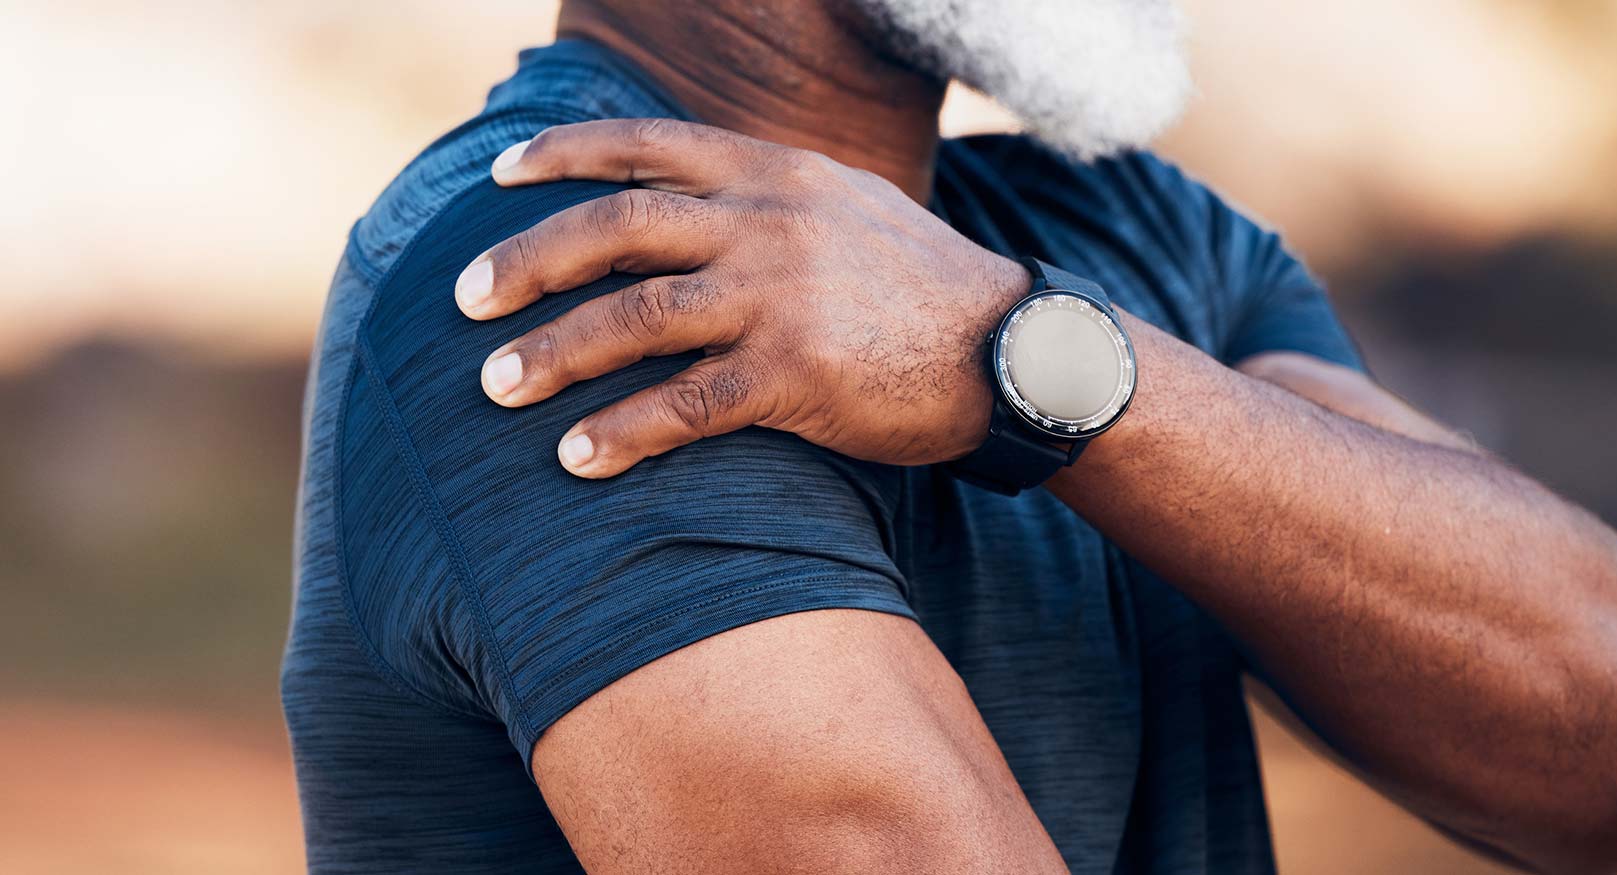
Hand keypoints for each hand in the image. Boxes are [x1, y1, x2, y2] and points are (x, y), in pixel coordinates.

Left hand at [455, 119, 1029, 476]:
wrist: (1013, 351)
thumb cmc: (922, 286)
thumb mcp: (846, 207)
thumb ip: (765, 195)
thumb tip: (685, 198)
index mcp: (775, 171)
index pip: (646, 148)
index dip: (563, 158)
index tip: (498, 181)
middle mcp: (770, 221)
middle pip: (616, 227)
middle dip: (528, 263)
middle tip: (465, 302)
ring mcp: (783, 294)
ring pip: (636, 315)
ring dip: (555, 353)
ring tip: (496, 387)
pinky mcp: (800, 373)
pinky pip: (687, 403)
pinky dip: (622, 432)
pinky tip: (576, 458)